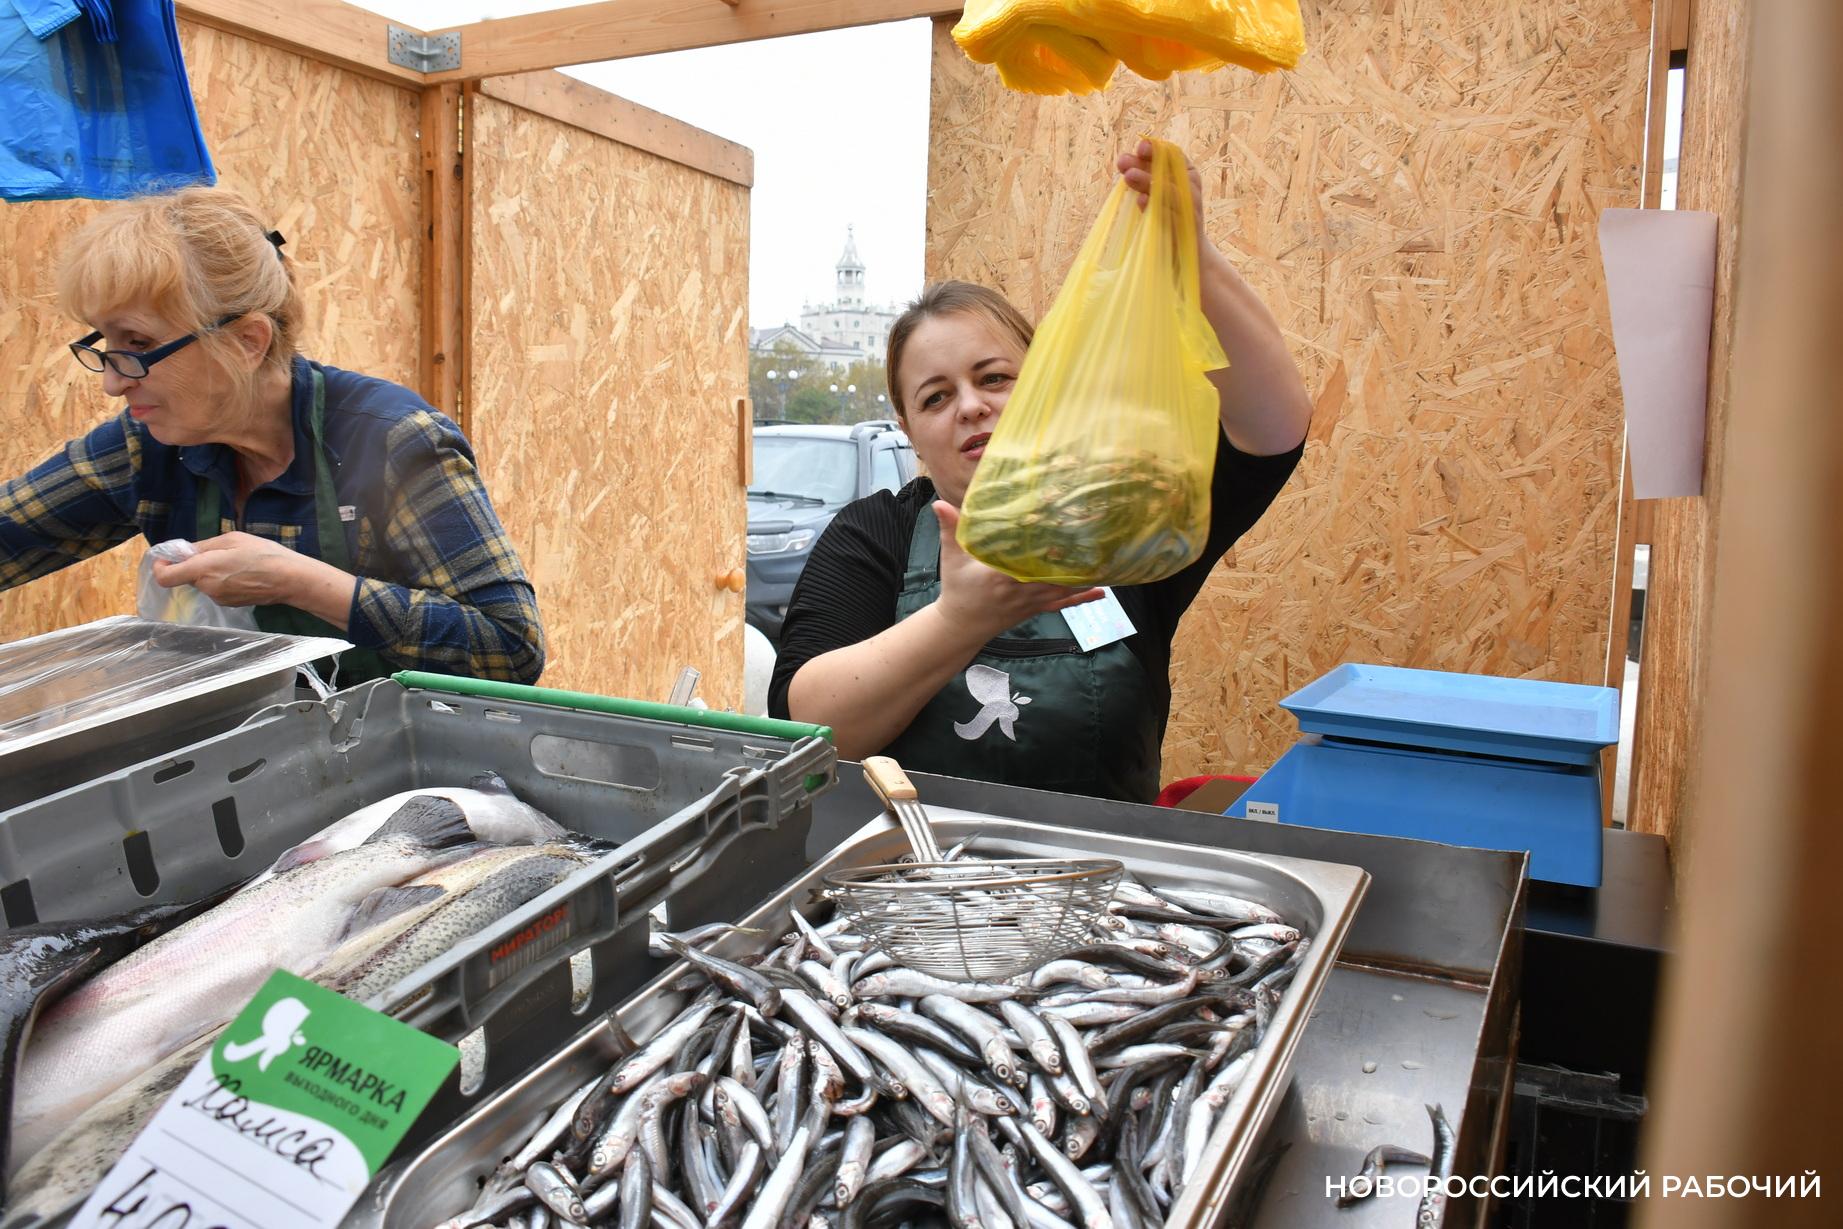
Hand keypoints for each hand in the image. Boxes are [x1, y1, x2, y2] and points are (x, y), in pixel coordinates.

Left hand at [152, 532, 307, 607]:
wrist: (290, 579)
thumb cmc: (263, 554)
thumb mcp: (232, 539)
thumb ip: (203, 546)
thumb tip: (184, 552)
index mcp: (204, 569)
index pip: (166, 577)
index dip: (160, 568)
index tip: (166, 559)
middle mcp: (207, 587)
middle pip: (187, 577)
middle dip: (194, 565)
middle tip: (216, 552)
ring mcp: (218, 598)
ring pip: (203, 583)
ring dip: (210, 572)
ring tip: (236, 562)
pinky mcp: (230, 603)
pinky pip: (217, 589)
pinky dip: (222, 581)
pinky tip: (243, 574)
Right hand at [931, 501, 1101, 637]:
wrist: (960, 628)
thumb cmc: (956, 591)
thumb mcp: (951, 559)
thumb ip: (950, 530)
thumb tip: (939, 503)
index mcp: (1001, 575)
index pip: (1030, 561)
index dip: (1049, 551)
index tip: (1066, 535)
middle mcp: (1021, 589)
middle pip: (1055, 573)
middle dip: (1077, 560)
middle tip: (1100, 542)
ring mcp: (1031, 601)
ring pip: (1064, 588)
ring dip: (1086, 577)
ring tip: (1109, 563)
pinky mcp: (1036, 608)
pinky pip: (1063, 603)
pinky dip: (1082, 597)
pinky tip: (1101, 592)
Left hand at [1116, 139, 1220, 271]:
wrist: (1185, 257)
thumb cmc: (1167, 222)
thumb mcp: (1156, 196)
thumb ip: (1143, 179)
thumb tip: (1123, 160)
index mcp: (1187, 175)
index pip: (1173, 155)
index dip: (1156, 148)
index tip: (1140, 146)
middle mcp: (1192, 189)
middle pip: (1171, 171)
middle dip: (1145, 164)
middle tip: (1122, 162)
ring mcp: (1192, 210)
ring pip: (1171, 191)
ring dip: (1149, 182)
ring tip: (1128, 177)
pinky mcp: (1188, 231)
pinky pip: (1173, 216)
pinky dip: (1157, 207)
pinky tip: (1141, 201)